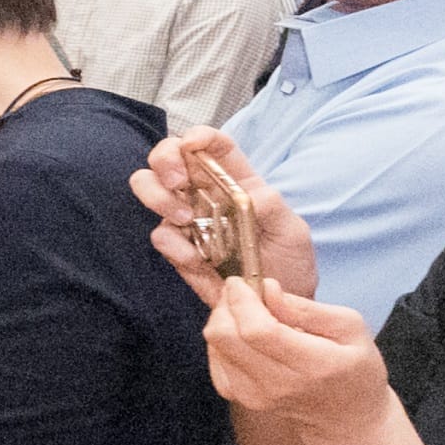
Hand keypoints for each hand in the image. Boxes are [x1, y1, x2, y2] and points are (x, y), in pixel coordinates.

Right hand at [132, 129, 314, 305]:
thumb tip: (249, 195)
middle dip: (164, 160)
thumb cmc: (290, 265)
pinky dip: (172, 244)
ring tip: (185, 218)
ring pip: (150, 187)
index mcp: (235, 180)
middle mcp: (204, 194)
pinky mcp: (177, 249)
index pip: (213, 145)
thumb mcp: (294, 232)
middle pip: (169, 157)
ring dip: (158, 196)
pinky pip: (161, 236)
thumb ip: (274, 207)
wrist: (276, 308)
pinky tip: (195, 258)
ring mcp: (186, 220)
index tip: (193, 143)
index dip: (200, 136)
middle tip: (177, 182)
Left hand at [202, 274, 396, 436]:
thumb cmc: (354, 365)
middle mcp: (278, 384)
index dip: (242, 300)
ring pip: (215, 345)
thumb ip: (306, 308)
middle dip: (228, 304)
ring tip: (249, 312)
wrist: (346, 415)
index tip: (242, 281)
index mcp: (312, 365)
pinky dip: (222, 339)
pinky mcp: (239, 398)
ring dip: (224, 319)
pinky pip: (215, 358)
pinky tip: (244, 335)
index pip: (257, 331)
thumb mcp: (350, 327)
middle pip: (225, 337)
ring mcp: (254, 395)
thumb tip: (267, 288)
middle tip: (244, 291)